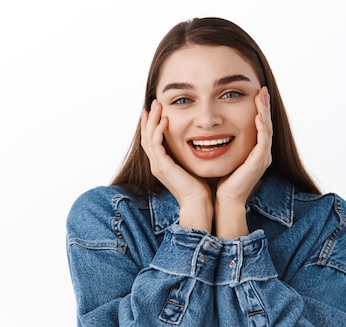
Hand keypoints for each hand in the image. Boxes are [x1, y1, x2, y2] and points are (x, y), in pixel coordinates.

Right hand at [140, 100, 212, 230]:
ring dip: (152, 120)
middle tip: (153, 102)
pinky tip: (165, 120)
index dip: (152, 125)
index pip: (152, 140)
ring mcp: (157, 165)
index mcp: (162, 164)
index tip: (155, 110)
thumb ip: (189, 154)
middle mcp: (156, 164)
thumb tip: (197, 141)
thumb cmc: (199, 188)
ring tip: (157, 105)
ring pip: (148, 138)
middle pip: (146, 136)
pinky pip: (156, 144)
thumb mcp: (192, 165)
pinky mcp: (162, 166)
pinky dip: (159, 130)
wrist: (198, 203)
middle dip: (149, 119)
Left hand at [214, 87, 272, 237]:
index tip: (255, 94)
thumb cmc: (221, 181)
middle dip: (264, 106)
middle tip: (261, 89)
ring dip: (264, 111)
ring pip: (267, 129)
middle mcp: (262, 154)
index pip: (259, 126)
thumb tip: (211, 129)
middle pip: (266, 124)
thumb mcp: (223, 157)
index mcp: (255, 152)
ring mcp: (263, 158)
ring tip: (261, 96)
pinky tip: (258, 115)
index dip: (258, 109)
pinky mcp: (259, 162)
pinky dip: (261, 127)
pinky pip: (264, 141)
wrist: (224, 200)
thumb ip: (225, 144)